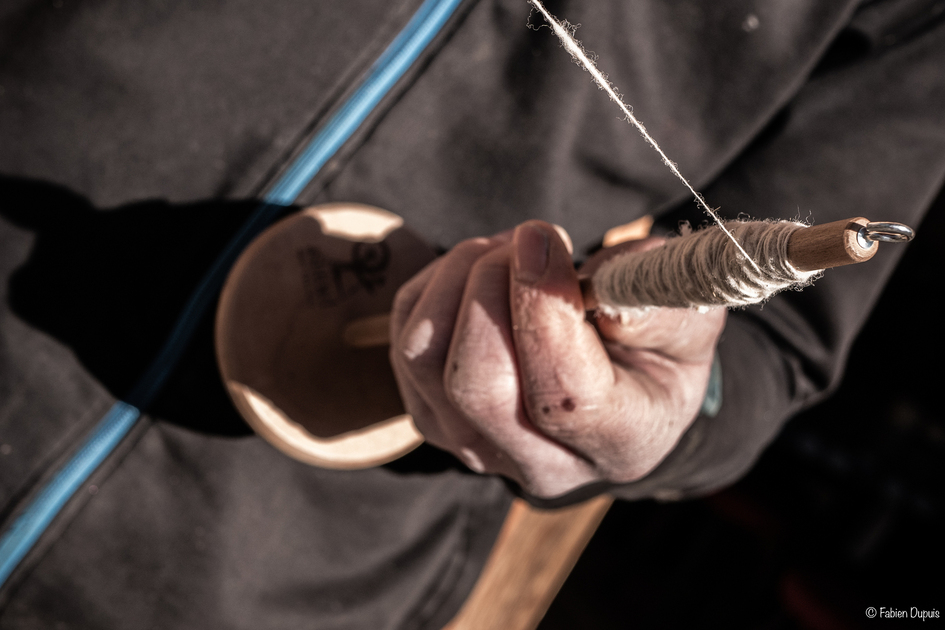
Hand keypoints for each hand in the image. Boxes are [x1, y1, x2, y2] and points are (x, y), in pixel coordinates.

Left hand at [389, 220, 725, 497]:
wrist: (615, 394)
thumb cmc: (655, 354)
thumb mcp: (692, 324)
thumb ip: (662, 304)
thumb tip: (594, 286)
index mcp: (617, 443)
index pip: (563, 396)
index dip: (544, 309)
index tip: (545, 239)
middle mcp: (537, 463)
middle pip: (476, 382)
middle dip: (491, 288)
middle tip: (528, 239)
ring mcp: (472, 445)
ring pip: (425, 356)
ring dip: (458, 278)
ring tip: (507, 249)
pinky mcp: (429, 414)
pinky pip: (405, 336)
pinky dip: (435, 286)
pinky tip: (483, 272)